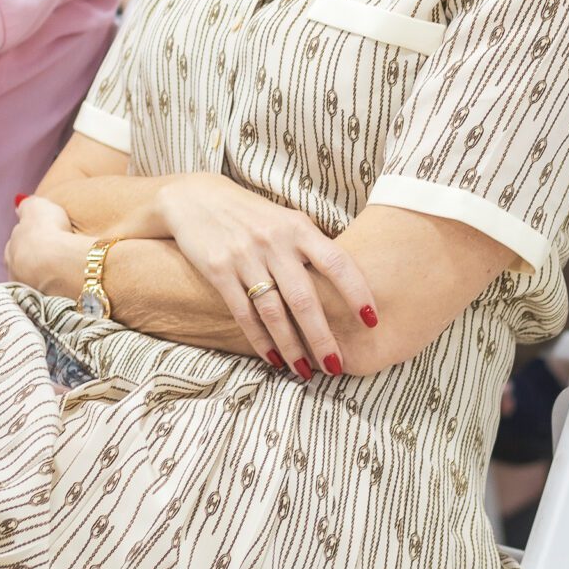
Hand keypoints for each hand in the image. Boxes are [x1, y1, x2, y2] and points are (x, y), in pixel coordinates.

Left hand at [5, 195, 87, 297]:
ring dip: (43, 278)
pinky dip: (54, 290)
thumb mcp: (37, 207)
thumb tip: (19, 204)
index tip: (39, 241)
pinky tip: (65, 287)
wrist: (58, 264)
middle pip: (22, 266)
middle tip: (50, 259)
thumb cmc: (47, 232)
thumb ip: (27, 206)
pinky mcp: (43, 304)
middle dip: (32, 263)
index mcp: (10, 249)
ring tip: (60, 274)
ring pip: (34, 282)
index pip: (15, 246)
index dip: (27, 242)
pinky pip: (48, 295)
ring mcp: (28, 290)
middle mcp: (14, 271)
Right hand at [154, 173, 375, 379]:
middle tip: (337, 365)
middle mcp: (274, 241)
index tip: (372, 320)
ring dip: (292, 347)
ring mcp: (245, 256)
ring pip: (274, 313)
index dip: (357, 292)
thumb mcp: (286, 219)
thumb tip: (348, 280)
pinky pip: (244, 314)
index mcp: (298, 227)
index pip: (337, 262)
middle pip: (305, 298)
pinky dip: (260, 341)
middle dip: (322, 337)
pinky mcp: (219, 270)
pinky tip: (273, 359)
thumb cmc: (251, 214)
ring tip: (305, 371)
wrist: (196, 197)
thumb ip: (312, 245)